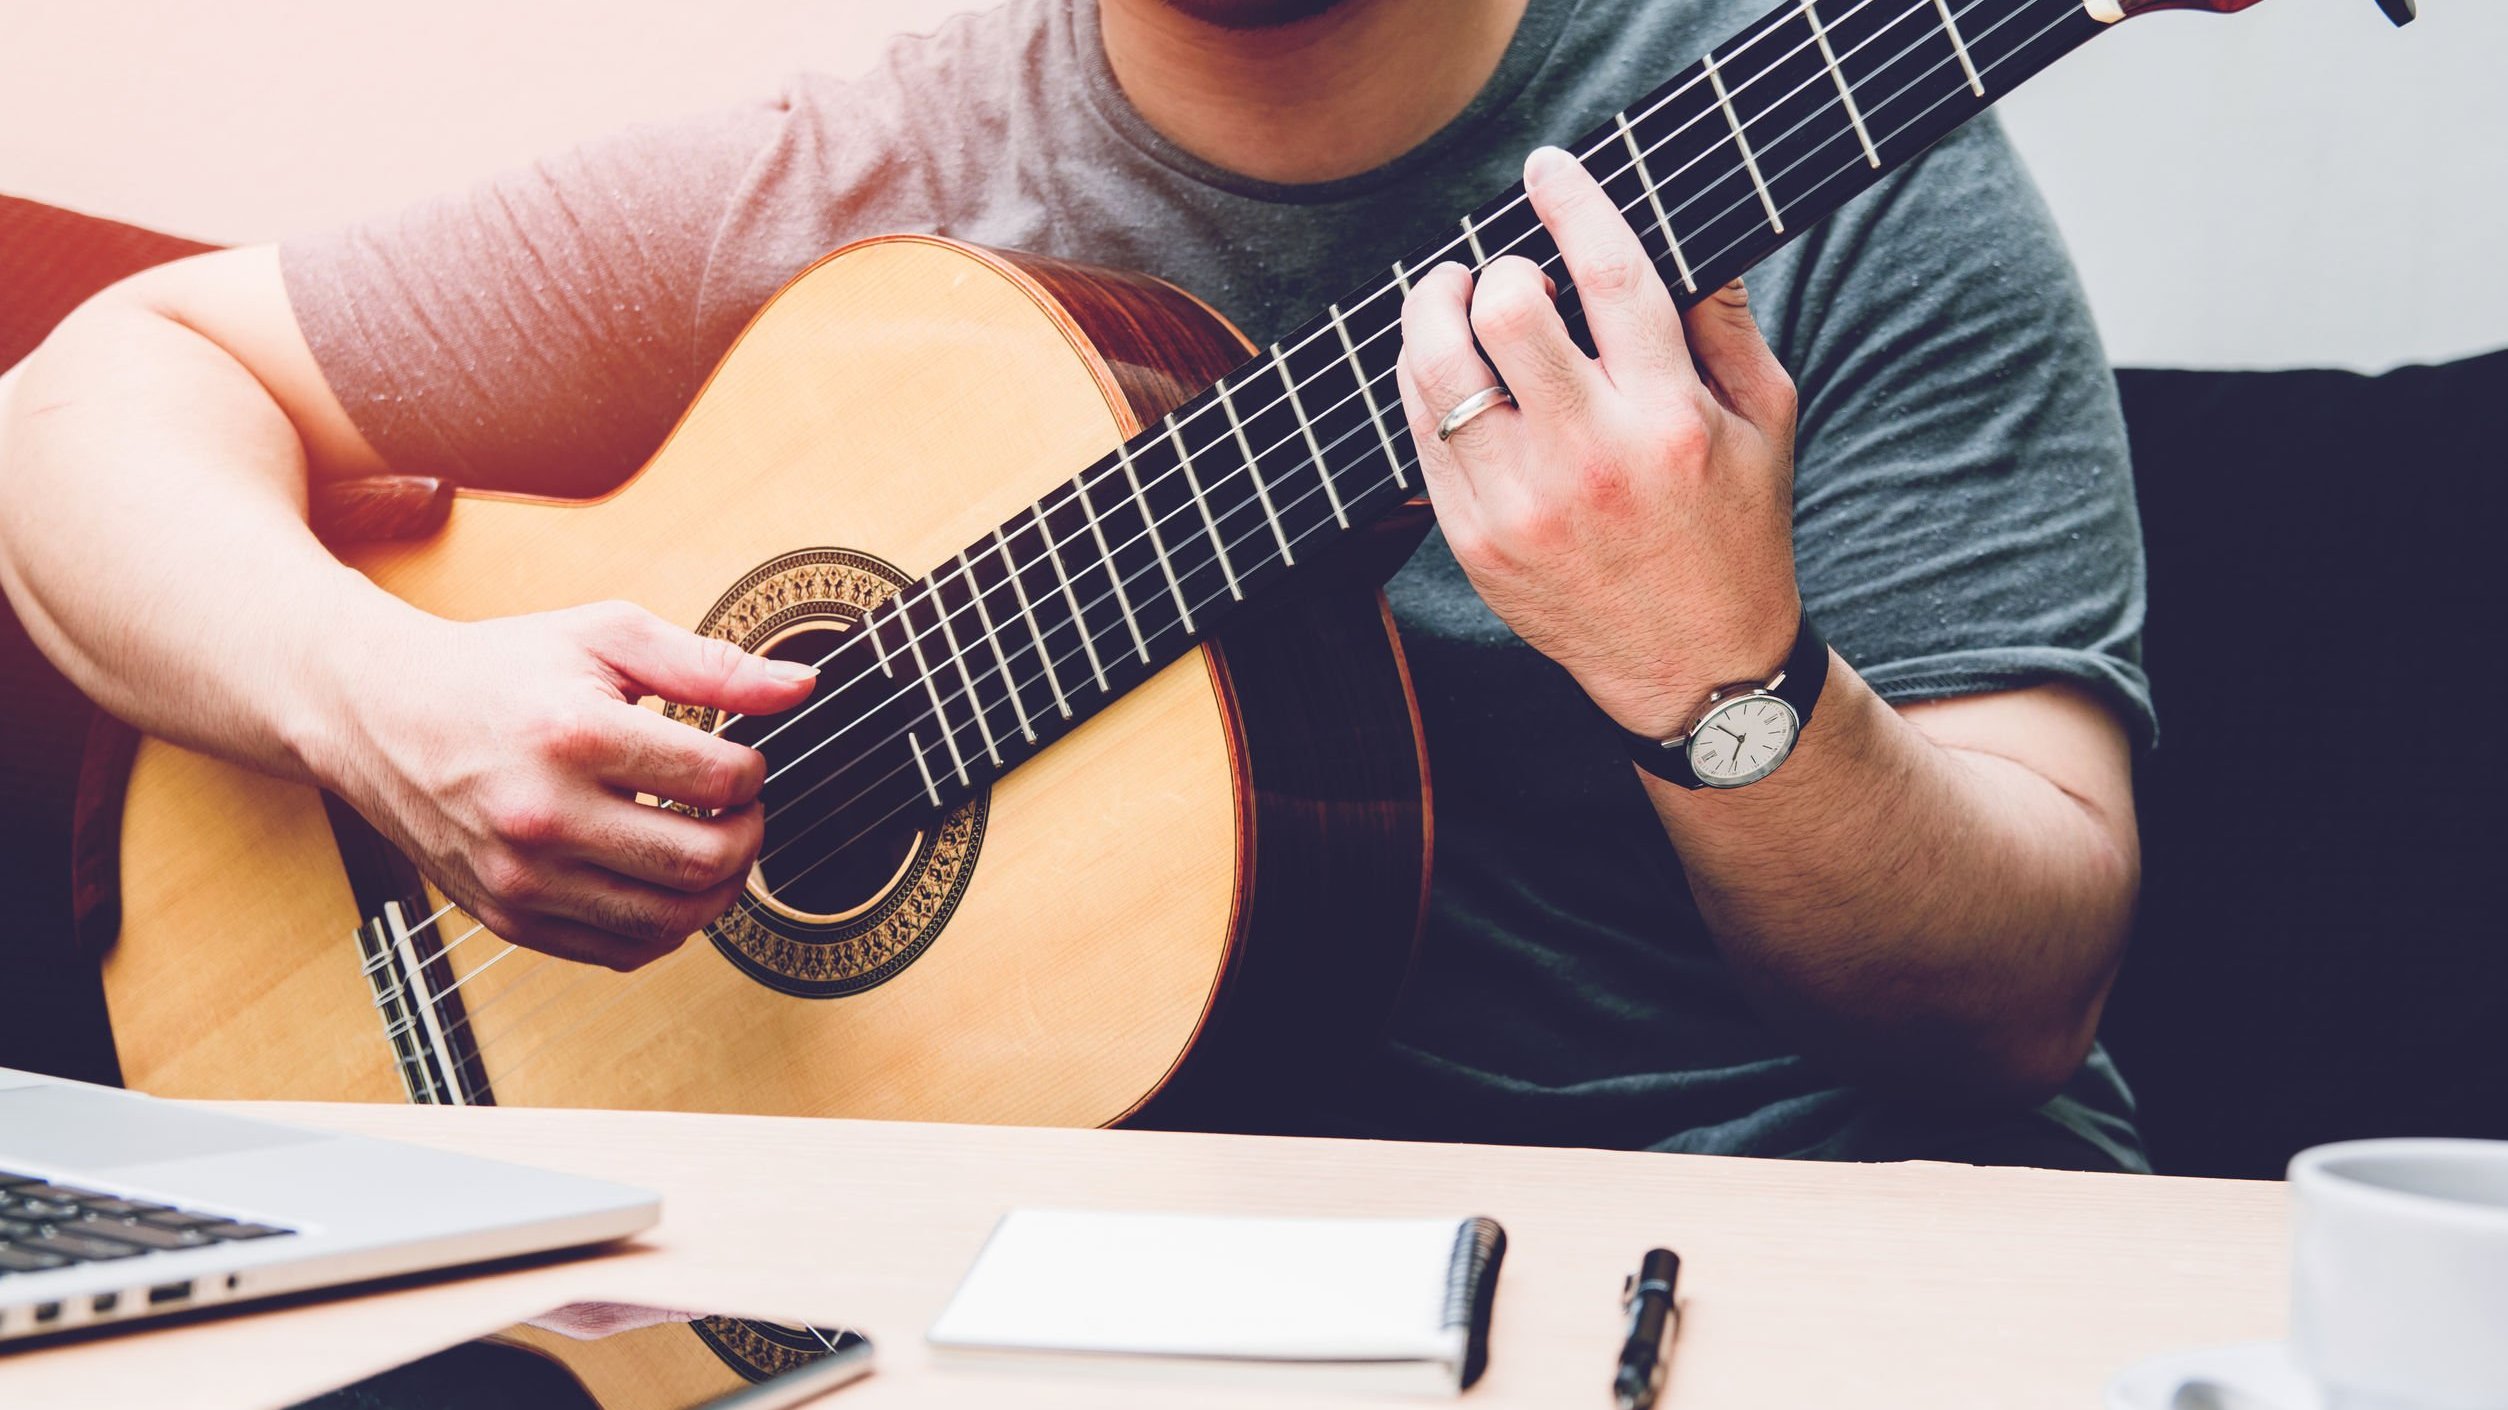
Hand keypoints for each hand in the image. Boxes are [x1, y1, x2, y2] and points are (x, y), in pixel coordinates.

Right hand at [307, 599, 816, 969]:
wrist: (381, 714)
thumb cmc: (500, 670)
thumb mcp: (606, 637)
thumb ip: (711, 663)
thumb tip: (800, 686)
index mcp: (573, 736)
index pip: (719, 780)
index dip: (754, 770)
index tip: (740, 759)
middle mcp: (543, 817)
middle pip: (703, 862)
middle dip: (748, 836)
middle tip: (740, 810)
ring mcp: (523, 878)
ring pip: (670, 922)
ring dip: (717, 890)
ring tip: (711, 845)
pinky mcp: (510, 918)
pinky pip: (621, 951)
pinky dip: (664, 926)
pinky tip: (662, 881)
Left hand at [1395, 145, 1802, 738]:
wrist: (1694, 666)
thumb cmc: (1736, 530)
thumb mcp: (1766, 422)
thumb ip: (1726, 322)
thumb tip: (1687, 234)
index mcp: (1670, 419)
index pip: (1607, 276)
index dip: (1572, 204)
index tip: (1549, 169)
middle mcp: (1590, 458)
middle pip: (1507, 309)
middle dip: (1500, 268)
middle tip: (1508, 272)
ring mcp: (1521, 504)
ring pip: (1438, 368)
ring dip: (1436, 311)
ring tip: (1452, 298)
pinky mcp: (1474, 540)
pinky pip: (1421, 433)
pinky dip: (1424, 382)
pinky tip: (1447, 366)